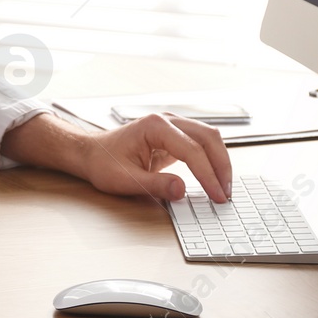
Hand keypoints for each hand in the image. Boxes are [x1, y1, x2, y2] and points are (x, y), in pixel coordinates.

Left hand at [1, 111, 232, 202]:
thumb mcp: (126, 180)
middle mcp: (166, 120)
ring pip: (208, 137)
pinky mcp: (174, 135)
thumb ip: (155, 185)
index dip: (208, 175)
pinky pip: (201, 143)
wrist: (91, 153)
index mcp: (154, 127)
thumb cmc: (103, 163)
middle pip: (208, 138)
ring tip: (223, 188)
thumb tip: (182, 190)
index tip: (217, 196)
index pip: (192, 150)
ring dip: (220, 161)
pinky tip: (214, 177)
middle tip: (226, 193)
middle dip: (221, 166)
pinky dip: (211, 159)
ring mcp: (172, 125)